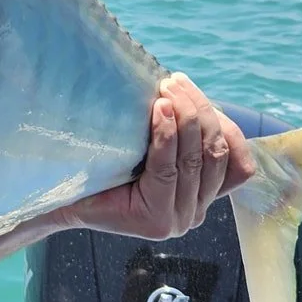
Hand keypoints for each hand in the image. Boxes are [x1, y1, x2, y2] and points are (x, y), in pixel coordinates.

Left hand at [60, 73, 253, 240]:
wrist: (63, 199)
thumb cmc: (105, 166)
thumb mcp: (152, 147)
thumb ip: (180, 135)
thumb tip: (190, 93)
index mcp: (201, 195)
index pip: (238, 162)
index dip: (225, 124)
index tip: (190, 91)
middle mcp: (196, 212)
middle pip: (217, 154)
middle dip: (199, 110)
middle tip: (174, 81)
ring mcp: (178, 220)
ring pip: (195, 159)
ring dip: (185, 117)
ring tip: (166, 89)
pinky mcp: (156, 220)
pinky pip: (168, 169)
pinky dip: (166, 136)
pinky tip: (158, 112)